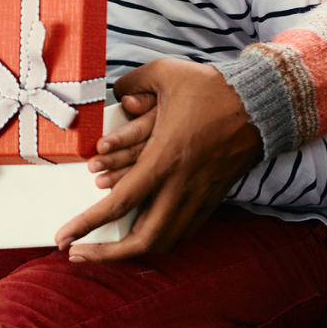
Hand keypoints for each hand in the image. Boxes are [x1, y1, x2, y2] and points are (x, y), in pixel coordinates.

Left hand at [54, 58, 261, 258]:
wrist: (264, 102)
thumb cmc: (212, 87)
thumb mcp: (164, 73)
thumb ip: (132, 83)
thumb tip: (116, 92)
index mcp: (163, 159)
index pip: (118, 204)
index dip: (87, 225)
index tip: (62, 237)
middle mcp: (181, 186)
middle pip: (144, 240)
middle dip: (107, 255)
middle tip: (77, 254)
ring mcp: (200, 195)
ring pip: (166, 241)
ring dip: (132, 252)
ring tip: (105, 252)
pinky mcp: (213, 197)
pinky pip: (183, 231)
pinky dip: (159, 240)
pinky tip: (143, 237)